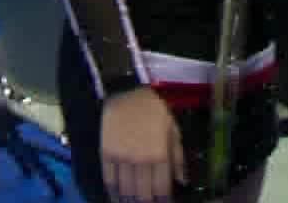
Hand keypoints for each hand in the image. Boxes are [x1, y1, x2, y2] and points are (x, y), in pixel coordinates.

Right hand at [101, 88, 183, 202]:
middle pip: (142, 194)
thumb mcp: (173, 130)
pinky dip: (113, 193)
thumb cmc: (154, 111)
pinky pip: (109, 180)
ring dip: (129, 201)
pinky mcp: (106, 155)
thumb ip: (178, 157)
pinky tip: (116, 198)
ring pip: (125, 190)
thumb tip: (182, 181)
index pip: (162, 188)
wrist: (126, 94)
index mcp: (160, 153)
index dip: (163, 201)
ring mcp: (122, 158)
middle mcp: (141, 160)